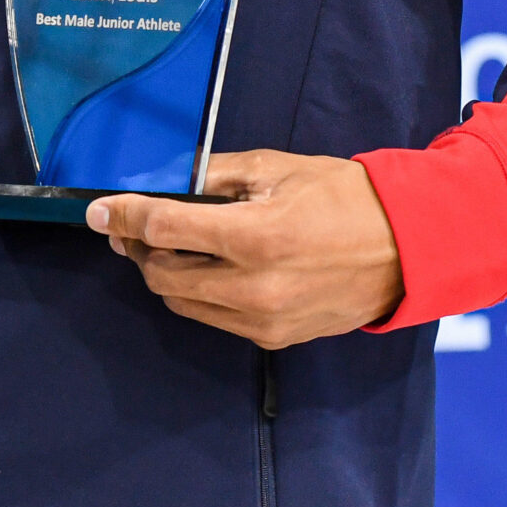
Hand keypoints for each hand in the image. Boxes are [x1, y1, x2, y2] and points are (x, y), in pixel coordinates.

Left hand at [88, 150, 403, 347]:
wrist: (407, 248)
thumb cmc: (347, 198)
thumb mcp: (280, 168)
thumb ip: (217, 174)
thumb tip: (168, 179)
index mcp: (256, 237)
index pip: (164, 230)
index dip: (123, 217)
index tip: (99, 210)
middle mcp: (254, 287)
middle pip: (163, 274)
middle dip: (140, 247)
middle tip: (134, 224)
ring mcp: (263, 319)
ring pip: (182, 302)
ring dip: (165, 273)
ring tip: (170, 244)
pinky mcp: (272, 338)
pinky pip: (213, 317)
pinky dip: (199, 292)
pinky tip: (209, 267)